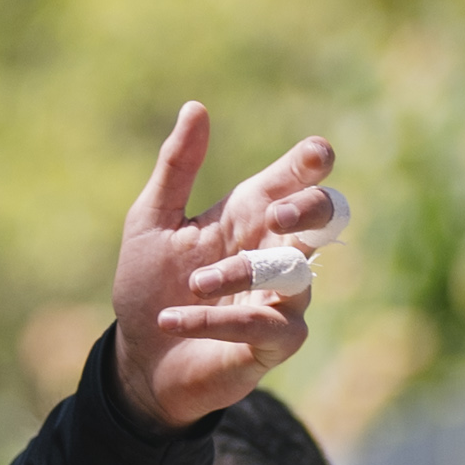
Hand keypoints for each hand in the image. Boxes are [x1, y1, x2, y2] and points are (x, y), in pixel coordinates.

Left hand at [108, 107, 341, 429]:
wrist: (138, 359)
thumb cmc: (150, 288)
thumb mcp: (151, 223)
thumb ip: (176, 169)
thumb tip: (195, 106)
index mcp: (251, 214)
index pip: (296, 179)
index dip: (312, 163)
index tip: (316, 155)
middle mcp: (276, 251)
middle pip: (326, 218)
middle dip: (309, 210)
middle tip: (275, 215)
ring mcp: (283, 298)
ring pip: (290, 273)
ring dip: (238, 274)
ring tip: (193, 283)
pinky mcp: (275, 342)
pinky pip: (260, 324)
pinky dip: (214, 319)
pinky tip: (172, 319)